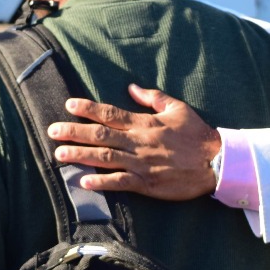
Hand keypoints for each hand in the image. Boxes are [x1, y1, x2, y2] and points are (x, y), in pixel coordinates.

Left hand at [46, 85, 220, 200]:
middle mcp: (139, 141)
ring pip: (105, 158)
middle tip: (52, 131)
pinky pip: (120, 182)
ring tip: (59, 154)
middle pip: (100, 135)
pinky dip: (102, 182)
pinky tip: (84, 182)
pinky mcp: (148, 183)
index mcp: (144, 123)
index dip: (88, 109)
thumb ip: (153, 97)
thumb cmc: (198, 134)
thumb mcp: (178, 108)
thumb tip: (132, 86)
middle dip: (74, 132)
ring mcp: (142, 163)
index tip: (69, 105)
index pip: (111, 113)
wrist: (217, 162)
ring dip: (80, 155)